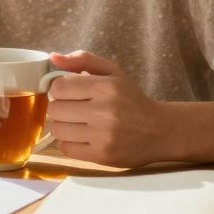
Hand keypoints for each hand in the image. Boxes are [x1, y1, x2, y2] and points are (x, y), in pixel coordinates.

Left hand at [46, 51, 172, 168]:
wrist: (160, 131)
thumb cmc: (132, 99)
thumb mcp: (113, 72)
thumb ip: (83, 60)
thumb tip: (53, 58)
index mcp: (106, 87)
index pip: (58, 87)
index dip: (60, 89)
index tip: (69, 92)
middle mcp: (104, 111)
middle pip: (55, 109)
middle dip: (61, 107)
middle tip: (75, 108)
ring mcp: (103, 136)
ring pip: (57, 129)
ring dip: (63, 126)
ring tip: (78, 123)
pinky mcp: (101, 155)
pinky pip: (66, 148)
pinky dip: (70, 143)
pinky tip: (84, 137)